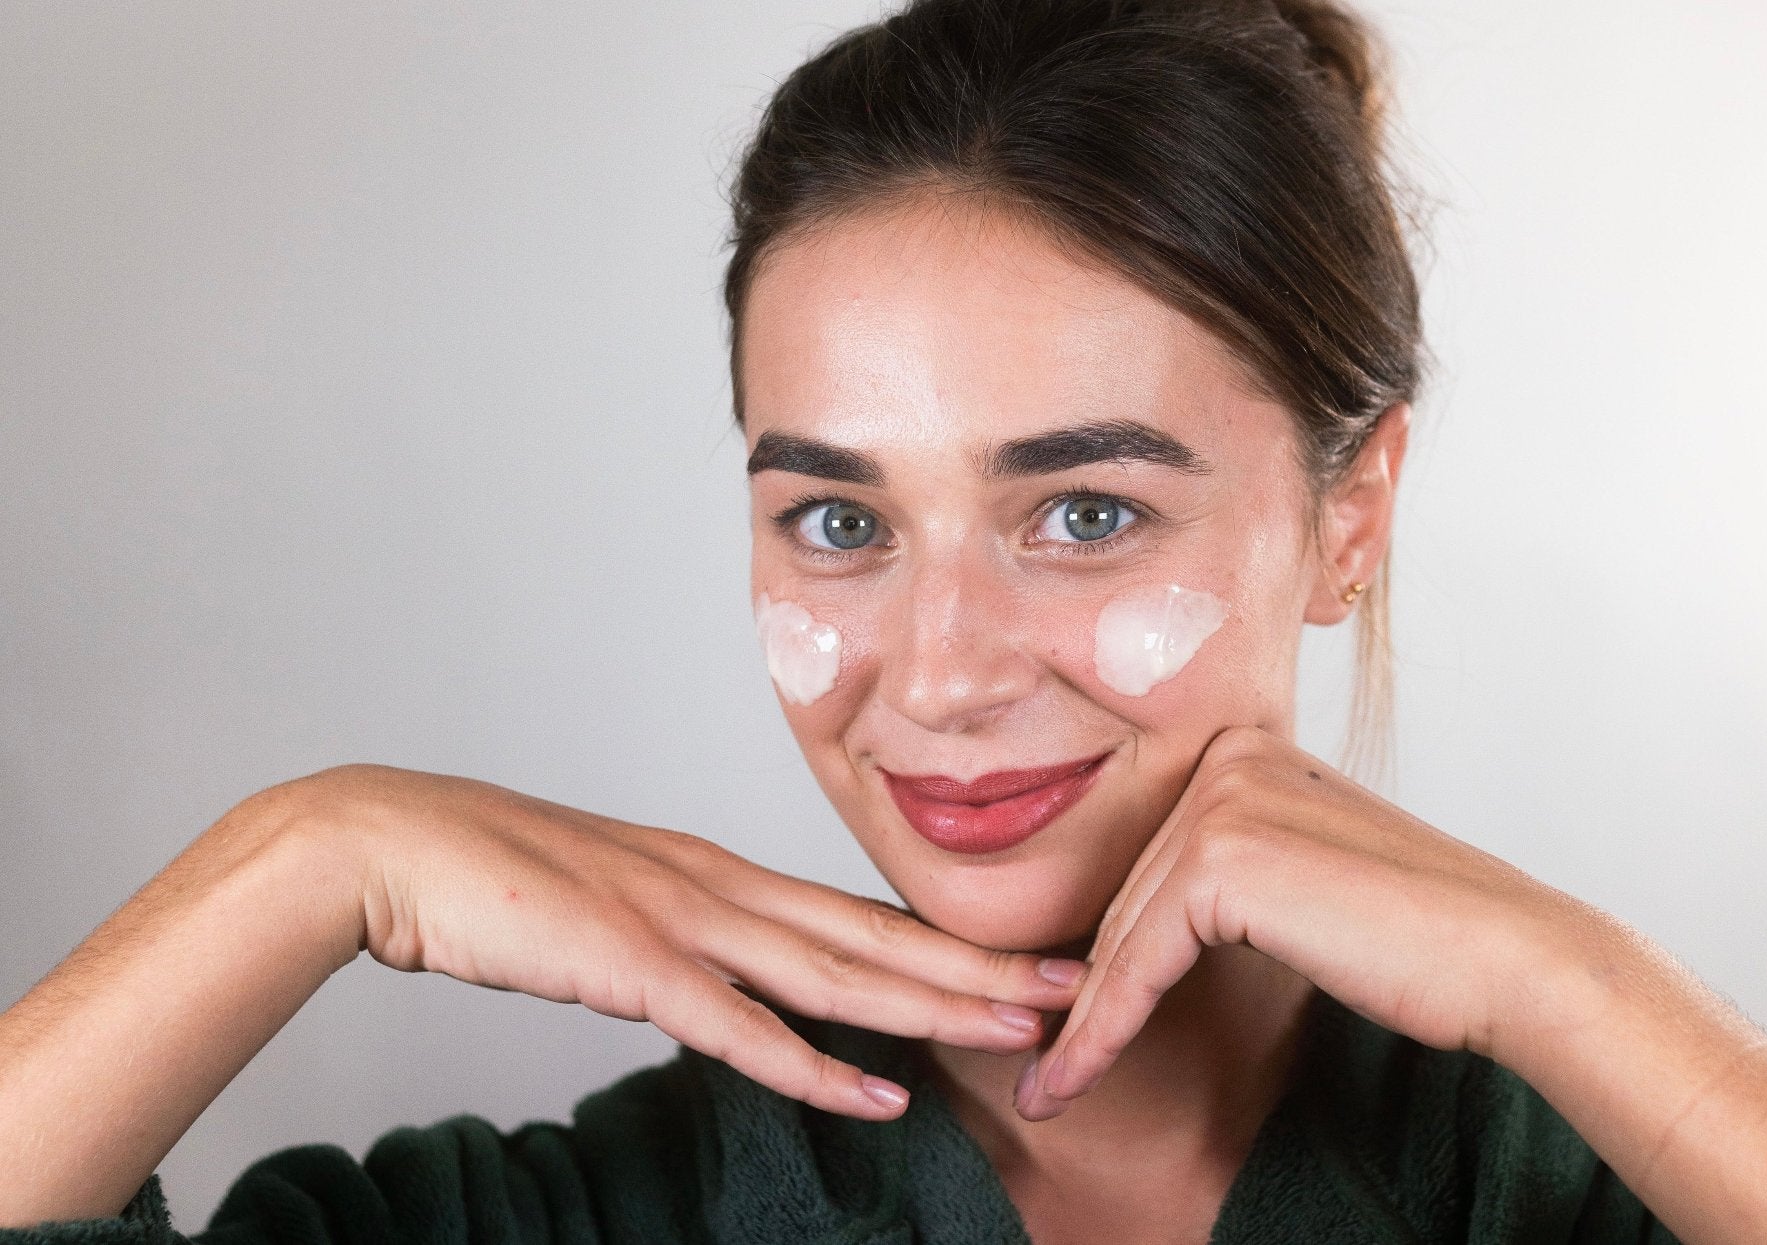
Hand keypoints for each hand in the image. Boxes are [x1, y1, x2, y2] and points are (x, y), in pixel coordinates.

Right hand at [279, 764, 1085, 1119]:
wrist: (392, 842)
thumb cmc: (492, 874)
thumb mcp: (610, 900)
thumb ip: (677, 933)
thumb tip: (728, 972)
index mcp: (716, 872)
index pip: (853, 916)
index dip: (943, 947)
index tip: (1018, 967)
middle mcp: (719, 887)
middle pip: (874, 939)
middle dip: (980, 970)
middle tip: (1074, 990)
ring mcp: (682, 922)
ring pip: (836, 975)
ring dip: (935, 1008)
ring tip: (1021, 1030)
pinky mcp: (633, 964)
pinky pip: (741, 1027)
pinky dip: (815, 1064)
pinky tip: (877, 1093)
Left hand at [1014, 725, 1602, 1118]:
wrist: (1509, 958)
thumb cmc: (1427, 939)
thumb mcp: (1311, 882)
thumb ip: (1243, 876)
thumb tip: (1153, 928)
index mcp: (1248, 750)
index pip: (1158, 869)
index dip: (1116, 956)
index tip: (1077, 1026)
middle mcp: (1228, 758)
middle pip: (1133, 899)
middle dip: (1090, 994)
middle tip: (1047, 1071)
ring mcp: (1222, 801)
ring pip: (1123, 937)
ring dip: (1082, 1026)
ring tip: (1049, 1091)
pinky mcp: (1220, 859)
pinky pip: (1136, 964)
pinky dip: (1101, 1031)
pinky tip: (1070, 1081)